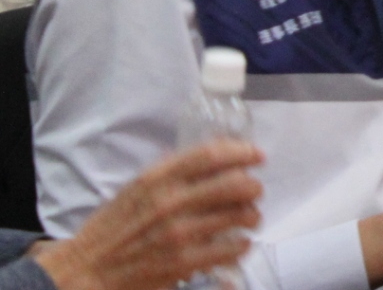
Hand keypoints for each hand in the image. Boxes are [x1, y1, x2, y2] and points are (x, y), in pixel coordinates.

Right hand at [34, 140, 263, 289]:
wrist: (85, 270)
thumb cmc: (113, 228)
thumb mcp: (137, 188)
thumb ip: (173, 173)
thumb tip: (217, 157)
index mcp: (157, 178)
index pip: (211, 155)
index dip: (242, 152)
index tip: (256, 156)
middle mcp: (170, 202)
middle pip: (235, 184)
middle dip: (253, 187)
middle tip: (254, 193)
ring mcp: (179, 233)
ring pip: (240, 216)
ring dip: (251, 217)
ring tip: (248, 220)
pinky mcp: (183, 262)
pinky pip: (231, 248)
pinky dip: (241, 245)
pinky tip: (238, 244)